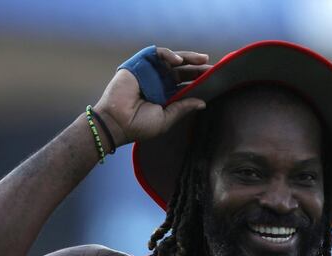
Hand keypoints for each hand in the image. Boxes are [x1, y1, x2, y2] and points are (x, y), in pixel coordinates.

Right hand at [94, 47, 211, 147]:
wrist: (116, 123)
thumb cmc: (139, 126)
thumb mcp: (167, 119)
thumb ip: (183, 109)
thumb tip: (203, 102)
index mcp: (166, 96)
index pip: (185, 85)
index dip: (199, 81)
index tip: (215, 79)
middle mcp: (159, 83)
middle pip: (182, 71)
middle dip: (197, 67)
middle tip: (212, 66)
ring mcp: (150, 73)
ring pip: (172, 60)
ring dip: (188, 57)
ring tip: (202, 59)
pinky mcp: (139, 64)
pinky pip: (156, 54)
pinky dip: (168, 54)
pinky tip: (178, 61)